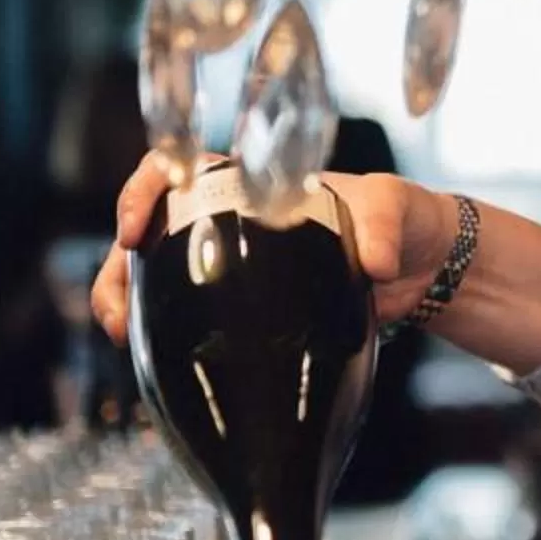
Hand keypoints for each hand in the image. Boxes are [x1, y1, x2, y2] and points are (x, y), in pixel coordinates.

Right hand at [91, 153, 461, 343]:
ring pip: (158, 280)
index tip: (134, 231)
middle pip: (151, 234)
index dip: (142, 193)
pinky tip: (161, 366)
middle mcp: (233, 224)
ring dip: (128, 306)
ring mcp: (234, 269)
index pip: (177, 173)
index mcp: (254, 185)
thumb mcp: (394, 208)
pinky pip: (192, 320)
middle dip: (117, 269)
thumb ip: (384, 225)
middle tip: (115, 312)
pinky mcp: (246, 312)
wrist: (425, 267)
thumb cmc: (402, 219)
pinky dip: (167, 340)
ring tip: (123, 340)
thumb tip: (376, 263)